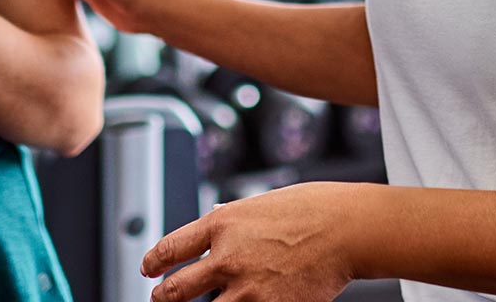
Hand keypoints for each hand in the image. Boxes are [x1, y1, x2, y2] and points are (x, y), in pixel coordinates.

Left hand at [143, 183, 356, 301]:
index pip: (170, 249)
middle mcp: (227, 258)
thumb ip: (232, 223)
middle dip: (162, 297)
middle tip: (160, 297)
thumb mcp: (259, 204)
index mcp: (222, 224)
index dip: (152, 262)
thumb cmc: (311, 209)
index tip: (148, 269)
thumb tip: (210, 236)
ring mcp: (247, 289)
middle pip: (175, 290)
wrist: (347, 228)